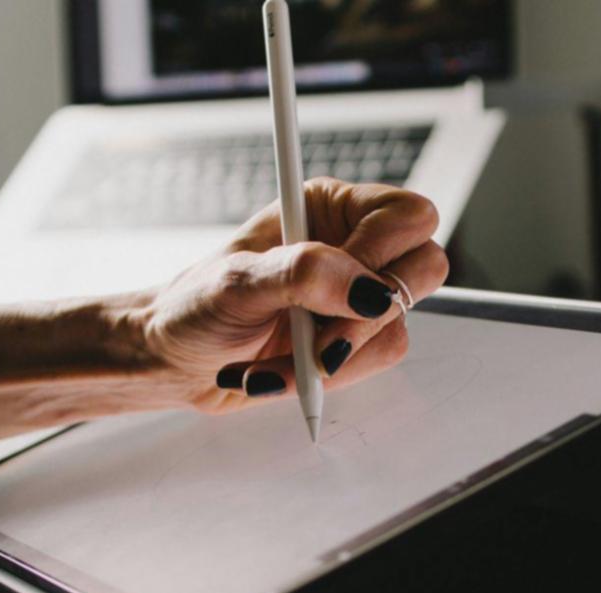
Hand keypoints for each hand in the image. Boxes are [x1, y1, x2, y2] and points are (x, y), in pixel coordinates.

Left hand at [132, 178, 448, 412]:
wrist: (175, 360)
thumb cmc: (195, 307)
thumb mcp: (238, 282)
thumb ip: (304, 275)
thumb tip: (366, 289)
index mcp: (330, 208)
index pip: (405, 215)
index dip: (383, 251)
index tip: (340, 284)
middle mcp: (354, 248)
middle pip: (425, 267)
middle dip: (371, 312)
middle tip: (322, 334)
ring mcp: (357, 298)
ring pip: (398, 325)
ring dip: (337, 354)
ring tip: (280, 360)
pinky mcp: (354, 342)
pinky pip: (376, 361)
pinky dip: (330, 376)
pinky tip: (285, 372)